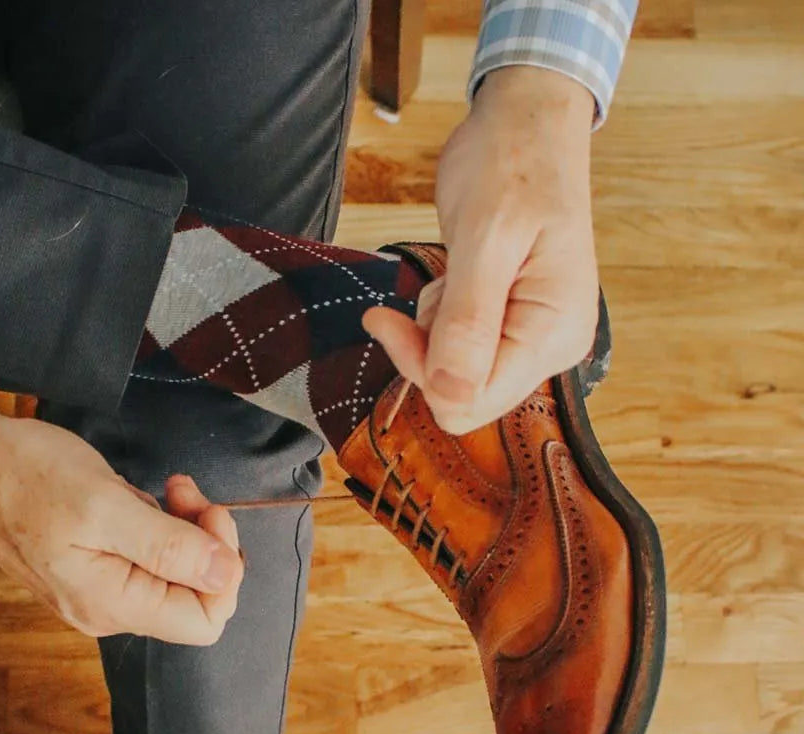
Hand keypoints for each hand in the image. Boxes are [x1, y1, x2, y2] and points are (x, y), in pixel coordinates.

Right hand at [0, 390, 243, 644]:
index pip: (203, 621)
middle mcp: (107, 608)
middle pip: (192, 595)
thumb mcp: (104, 506)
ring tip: (166, 487)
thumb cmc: (22, 477)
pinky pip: (146, 555)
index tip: (211, 516)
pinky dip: (157, 522)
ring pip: (172, 572)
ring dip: (183, 526)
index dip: (223, 571)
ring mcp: (97, 587)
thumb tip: (224, 574)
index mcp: (112, 604)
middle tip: (187, 492)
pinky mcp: (91, 563)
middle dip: (205, 541)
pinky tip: (137, 495)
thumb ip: (168, 547)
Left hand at [364, 66, 599, 433]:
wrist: (526, 122)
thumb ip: (467, 323)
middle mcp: (551, 346)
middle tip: (418, 295)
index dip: (421, 371)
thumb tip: (450, 395)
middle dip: (425, 351)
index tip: (387, 320)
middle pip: (461, 395)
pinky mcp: (512, 325)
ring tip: (452, 272)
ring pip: (453, 373)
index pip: (472, 403)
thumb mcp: (484, 239)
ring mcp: (533, 337)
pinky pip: (457, 349)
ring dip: (431, 329)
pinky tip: (456, 276)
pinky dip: (440, 318)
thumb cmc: (512, 164)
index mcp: (554, 333)